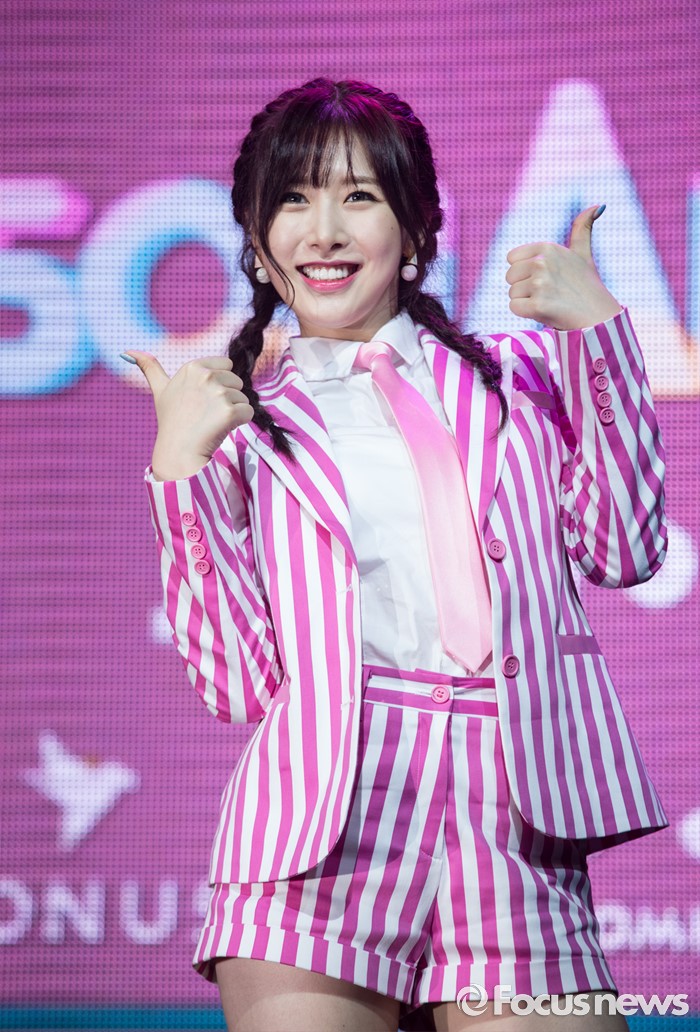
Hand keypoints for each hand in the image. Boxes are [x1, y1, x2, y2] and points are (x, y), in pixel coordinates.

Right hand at [124, 351, 254, 480]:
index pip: (226, 366)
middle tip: (207, 414)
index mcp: (193, 367)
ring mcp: (218, 393)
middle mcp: (206, 376)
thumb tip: (127, 352)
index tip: (203, 399)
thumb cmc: (171, 422)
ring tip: (212, 422)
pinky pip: (248, 412)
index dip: (219, 383)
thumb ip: (150, 368)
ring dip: (233, 411)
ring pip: (242, 398)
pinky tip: (222, 429)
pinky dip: (240, 422)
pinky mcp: (230, 411)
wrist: (179, 451)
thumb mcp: (159, 391)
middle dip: (227, 397)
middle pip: (236, 381)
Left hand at [505, 205, 621, 329]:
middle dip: (524, 287)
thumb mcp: (583, 254)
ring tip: (550, 302)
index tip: (546, 278)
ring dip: (527, 301)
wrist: (598, 317)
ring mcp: (540, 284)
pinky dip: (526, 313)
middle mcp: (542, 262)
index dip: (525, 271)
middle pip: (510, 276)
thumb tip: (597, 205)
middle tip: (549, 292)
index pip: (512, 259)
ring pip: (512, 293)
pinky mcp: (537, 305)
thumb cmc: (587, 287)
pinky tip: (545, 311)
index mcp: (547, 247)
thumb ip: (582, 229)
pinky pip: (514, 308)